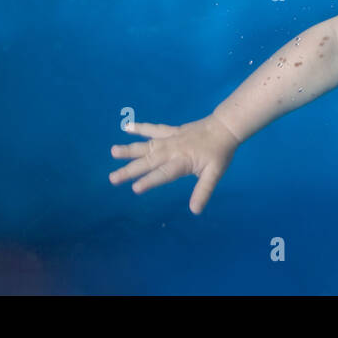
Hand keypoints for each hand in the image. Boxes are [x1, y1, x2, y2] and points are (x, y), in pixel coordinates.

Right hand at [109, 115, 239, 213]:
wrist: (224, 128)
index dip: (150, 181)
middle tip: (113, 178)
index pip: (163, 173)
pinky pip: (154, 129)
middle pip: (149, 161)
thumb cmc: (219, 153)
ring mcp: (170, 139)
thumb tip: (195, 210)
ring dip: (130, 149)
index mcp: (183, 161)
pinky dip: (141, 127)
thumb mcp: (215, 174)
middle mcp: (172, 150)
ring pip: (147, 145)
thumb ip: (203, 191)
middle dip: (130, 170)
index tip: (135, 188)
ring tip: (113, 152)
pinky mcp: (171, 131)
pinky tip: (127, 127)